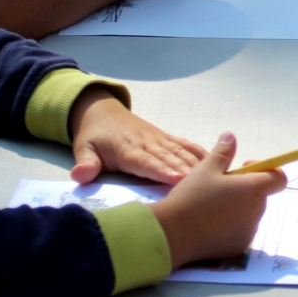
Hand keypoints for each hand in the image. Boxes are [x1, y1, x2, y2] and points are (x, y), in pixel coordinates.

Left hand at [69, 86, 205, 183]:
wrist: (103, 112)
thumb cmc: (94, 137)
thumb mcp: (83, 149)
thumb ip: (85, 163)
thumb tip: (82, 176)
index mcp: (128, 150)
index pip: (147, 163)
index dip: (163, 171)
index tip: (180, 180)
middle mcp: (148, 144)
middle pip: (170, 159)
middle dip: (187, 171)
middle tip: (205, 184)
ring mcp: (159, 140)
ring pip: (181, 152)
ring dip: (198, 164)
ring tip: (216, 174)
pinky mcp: (166, 138)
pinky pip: (185, 145)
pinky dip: (200, 152)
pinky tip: (215, 161)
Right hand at [150, 132, 285, 268]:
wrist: (172, 233)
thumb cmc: (192, 196)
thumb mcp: (206, 168)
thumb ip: (223, 152)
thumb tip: (230, 136)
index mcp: (255, 188)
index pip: (279, 178)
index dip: (266, 171)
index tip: (243, 168)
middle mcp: (258, 211)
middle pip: (260, 196)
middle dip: (244, 189)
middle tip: (218, 188)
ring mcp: (249, 231)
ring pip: (248, 214)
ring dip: (237, 208)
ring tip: (209, 207)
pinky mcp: (239, 247)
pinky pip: (239, 232)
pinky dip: (229, 227)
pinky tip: (208, 225)